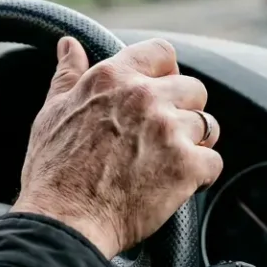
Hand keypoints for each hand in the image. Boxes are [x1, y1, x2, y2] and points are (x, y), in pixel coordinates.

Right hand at [12, 37, 221, 256]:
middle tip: (160, 136)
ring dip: (193, 143)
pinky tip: (175, 184)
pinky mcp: (186, 165)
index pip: (162, 52)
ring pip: (207, 125)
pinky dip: (199, 175)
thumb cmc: (53, 172)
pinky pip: (213, 161)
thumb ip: (67, 74)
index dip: (166, 71)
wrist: (64, 221)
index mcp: (112, 78)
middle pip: (193, 88)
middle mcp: (144, 97)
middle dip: (182, 111)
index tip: (160, 90)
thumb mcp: (52, 112)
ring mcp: (168, 130)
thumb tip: (69, 44)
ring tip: (167, 161)